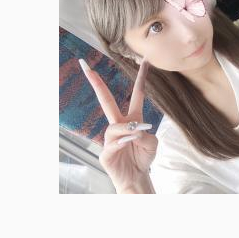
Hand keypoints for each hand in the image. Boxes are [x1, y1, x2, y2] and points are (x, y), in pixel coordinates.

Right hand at [79, 57, 156, 192]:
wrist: (137, 177)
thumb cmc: (143, 157)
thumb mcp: (152, 143)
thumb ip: (145, 133)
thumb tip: (133, 129)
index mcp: (132, 118)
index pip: (137, 93)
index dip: (142, 77)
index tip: (145, 60)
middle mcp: (118, 125)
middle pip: (106, 100)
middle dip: (96, 84)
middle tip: (87, 67)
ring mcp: (110, 138)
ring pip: (115, 126)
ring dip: (128, 129)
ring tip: (138, 137)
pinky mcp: (105, 152)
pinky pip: (113, 142)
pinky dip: (123, 142)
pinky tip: (130, 143)